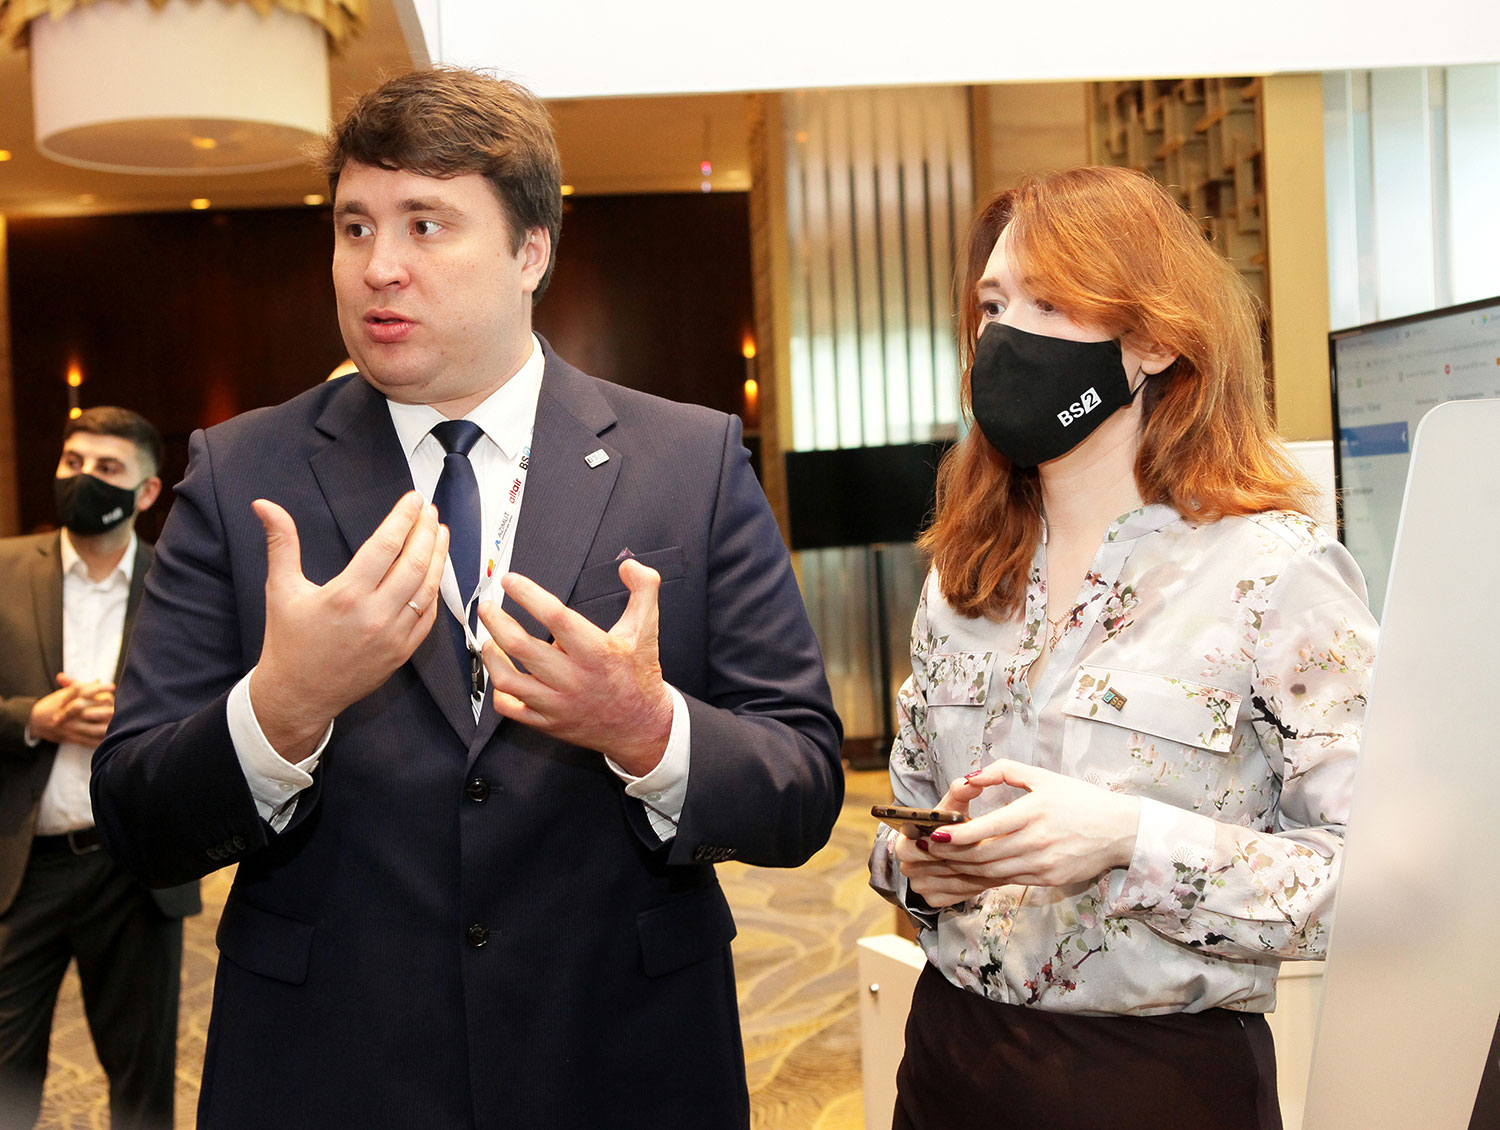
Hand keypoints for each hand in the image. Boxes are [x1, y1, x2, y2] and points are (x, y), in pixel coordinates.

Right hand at [29, 673, 115, 746]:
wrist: (36, 720)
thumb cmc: (56, 705)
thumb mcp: (66, 693)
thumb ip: (82, 686)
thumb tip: (98, 680)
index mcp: (70, 699)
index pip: (84, 691)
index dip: (99, 688)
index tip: (112, 686)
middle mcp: (70, 713)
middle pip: (88, 710)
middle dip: (105, 710)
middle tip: (118, 709)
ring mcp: (71, 726)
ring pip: (91, 729)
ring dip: (106, 728)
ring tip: (118, 725)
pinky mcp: (71, 738)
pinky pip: (88, 742)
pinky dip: (100, 742)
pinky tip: (111, 739)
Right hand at [248, 492, 447, 759]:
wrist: (297, 695)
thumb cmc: (288, 641)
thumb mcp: (281, 588)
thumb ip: (280, 543)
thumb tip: (264, 505)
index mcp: (346, 595)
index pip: (385, 546)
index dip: (403, 519)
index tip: (414, 500)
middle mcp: (374, 615)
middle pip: (413, 564)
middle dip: (426, 533)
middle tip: (430, 511)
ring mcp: (392, 636)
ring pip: (427, 589)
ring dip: (437, 558)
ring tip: (440, 533)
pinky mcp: (402, 652)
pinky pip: (428, 617)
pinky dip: (434, 592)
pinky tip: (435, 573)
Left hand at [477, 559, 673, 775]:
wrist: (642, 726)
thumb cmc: (639, 675)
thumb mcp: (647, 629)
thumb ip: (644, 590)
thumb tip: (628, 566)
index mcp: (597, 652)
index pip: (555, 617)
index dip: (528, 595)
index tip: (510, 580)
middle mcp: (574, 679)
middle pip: (522, 646)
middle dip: (497, 622)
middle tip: (487, 607)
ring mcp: (558, 704)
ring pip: (508, 680)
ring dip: (491, 656)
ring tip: (487, 639)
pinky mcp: (548, 722)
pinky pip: (511, 708)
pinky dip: (499, 691)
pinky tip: (500, 673)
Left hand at [894, 760, 1140, 906]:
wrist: (1120, 830)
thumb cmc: (1080, 799)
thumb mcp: (1043, 776)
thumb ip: (1004, 772)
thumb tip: (971, 777)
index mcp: (1034, 811)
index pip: (987, 828)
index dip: (957, 834)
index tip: (934, 833)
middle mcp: (1037, 840)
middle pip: (984, 855)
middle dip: (951, 854)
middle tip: (928, 849)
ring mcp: (1044, 864)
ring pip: (994, 872)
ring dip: (965, 868)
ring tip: (944, 860)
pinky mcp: (1050, 880)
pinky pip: (1010, 880)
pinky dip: (988, 877)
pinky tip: (972, 870)